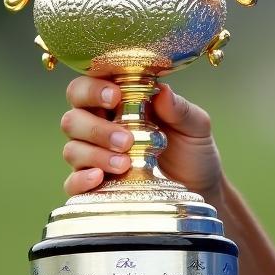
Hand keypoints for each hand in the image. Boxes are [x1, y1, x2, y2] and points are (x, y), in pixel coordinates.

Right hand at [60, 79, 223, 202]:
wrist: (202, 188)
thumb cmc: (194, 149)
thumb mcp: (195, 126)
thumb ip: (179, 108)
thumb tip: (162, 92)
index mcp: (119, 103)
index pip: (88, 87)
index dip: (93, 88)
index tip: (115, 96)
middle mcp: (101, 126)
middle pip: (73, 118)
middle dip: (95, 128)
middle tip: (126, 140)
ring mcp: (95, 157)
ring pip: (72, 149)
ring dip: (95, 154)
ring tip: (125, 163)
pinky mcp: (96, 186)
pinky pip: (72, 182)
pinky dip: (81, 179)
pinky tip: (99, 178)